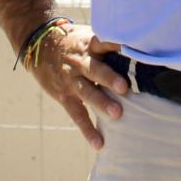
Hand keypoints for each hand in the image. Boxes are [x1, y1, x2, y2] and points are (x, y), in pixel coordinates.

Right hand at [28, 26, 131, 148]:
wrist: (38, 46)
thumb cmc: (74, 43)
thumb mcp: (88, 37)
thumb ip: (110, 45)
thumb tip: (142, 51)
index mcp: (89, 45)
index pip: (103, 41)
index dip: (116, 44)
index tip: (131, 48)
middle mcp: (80, 62)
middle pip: (95, 69)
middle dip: (109, 78)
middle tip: (124, 87)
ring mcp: (71, 80)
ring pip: (87, 92)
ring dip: (101, 103)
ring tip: (117, 114)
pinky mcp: (65, 97)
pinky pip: (77, 114)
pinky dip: (87, 130)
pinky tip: (99, 143)